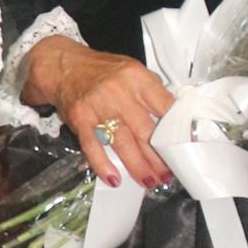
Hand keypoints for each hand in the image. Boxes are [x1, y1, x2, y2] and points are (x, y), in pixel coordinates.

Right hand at [24, 35, 174, 191]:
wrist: (64, 66)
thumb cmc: (102, 70)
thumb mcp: (131, 69)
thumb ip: (151, 90)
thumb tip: (174, 117)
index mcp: (137, 77)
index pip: (164, 105)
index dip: (176, 130)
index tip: (184, 148)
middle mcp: (119, 92)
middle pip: (144, 130)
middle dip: (158, 157)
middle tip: (168, 174)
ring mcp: (98, 106)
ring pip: (122, 142)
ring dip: (137, 166)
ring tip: (149, 181)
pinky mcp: (80, 119)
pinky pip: (92, 146)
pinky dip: (102, 165)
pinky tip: (114, 179)